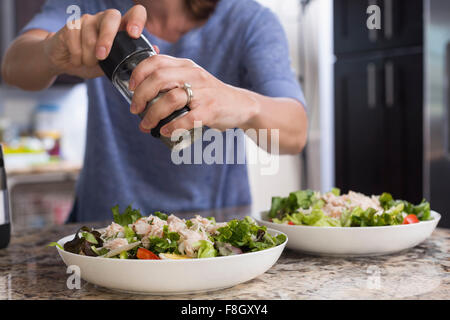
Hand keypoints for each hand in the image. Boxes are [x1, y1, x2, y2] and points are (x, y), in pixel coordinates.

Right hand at [43, 5, 146, 78]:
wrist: (67, 62)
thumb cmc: (94, 61)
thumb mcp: (115, 64)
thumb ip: (131, 58)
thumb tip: (155, 51)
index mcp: (121, 27)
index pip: (135, 12)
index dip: (137, 20)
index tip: (134, 34)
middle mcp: (105, 19)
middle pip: (111, 17)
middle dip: (107, 39)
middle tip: (102, 56)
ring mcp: (88, 20)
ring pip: (91, 36)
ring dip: (89, 56)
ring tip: (88, 62)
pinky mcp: (71, 25)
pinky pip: (75, 41)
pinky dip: (77, 56)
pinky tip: (77, 59)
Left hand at [129, 55, 259, 135]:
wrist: (241, 105)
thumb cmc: (211, 96)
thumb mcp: (193, 79)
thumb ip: (173, 78)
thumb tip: (142, 87)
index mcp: (187, 66)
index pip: (157, 61)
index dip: (139, 73)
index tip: (130, 88)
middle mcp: (194, 75)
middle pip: (159, 78)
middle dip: (140, 95)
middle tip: (134, 110)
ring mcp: (203, 93)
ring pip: (170, 99)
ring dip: (153, 114)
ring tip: (146, 125)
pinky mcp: (210, 110)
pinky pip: (187, 118)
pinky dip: (173, 126)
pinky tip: (165, 131)